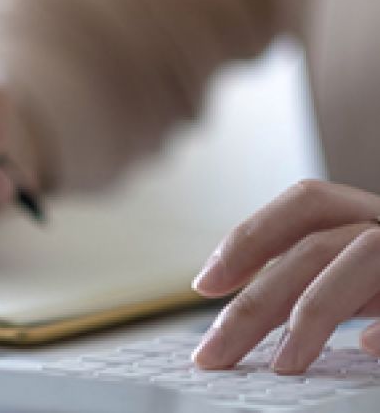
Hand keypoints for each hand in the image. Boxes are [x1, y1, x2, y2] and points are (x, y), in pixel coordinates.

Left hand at [191, 179, 379, 373]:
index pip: (305, 203)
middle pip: (313, 246)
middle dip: (254, 302)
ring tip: (282, 366)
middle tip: (212, 355)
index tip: (206, 282)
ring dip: (312, 313)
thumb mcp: (363, 279)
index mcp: (374, 217)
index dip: (250, 235)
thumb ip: (321, 281)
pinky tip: (369, 348)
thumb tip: (247, 312)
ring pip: (359, 256)